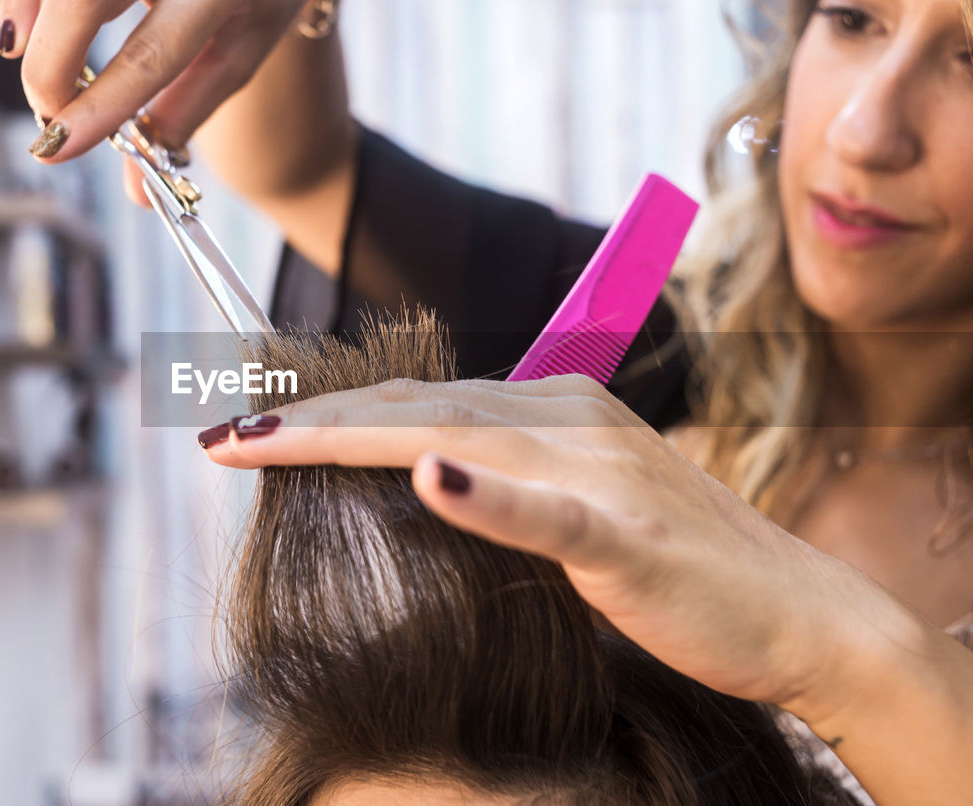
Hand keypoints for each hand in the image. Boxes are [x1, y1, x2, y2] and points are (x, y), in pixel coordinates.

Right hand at [0, 0, 341, 181]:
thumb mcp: (236, 58)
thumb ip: (181, 118)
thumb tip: (136, 191)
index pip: (150, 53)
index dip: (97, 106)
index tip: (58, 147)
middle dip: (49, 67)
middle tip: (48, 115)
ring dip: (30, 31)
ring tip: (41, 78)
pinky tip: (25, 30)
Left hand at [202, 374, 903, 724]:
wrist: (799, 614)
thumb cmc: (677, 570)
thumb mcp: (575, 510)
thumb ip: (503, 488)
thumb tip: (418, 482)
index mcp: (552, 409)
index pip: (415, 401)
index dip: (324, 412)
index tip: (244, 427)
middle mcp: (568, 418)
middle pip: (414, 407)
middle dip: (307, 419)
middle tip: (218, 431)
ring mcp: (599, 470)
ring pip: (455, 438)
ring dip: (349, 438)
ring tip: (263, 441)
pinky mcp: (628, 532)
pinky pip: (548, 511)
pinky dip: (486, 496)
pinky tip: (430, 480)